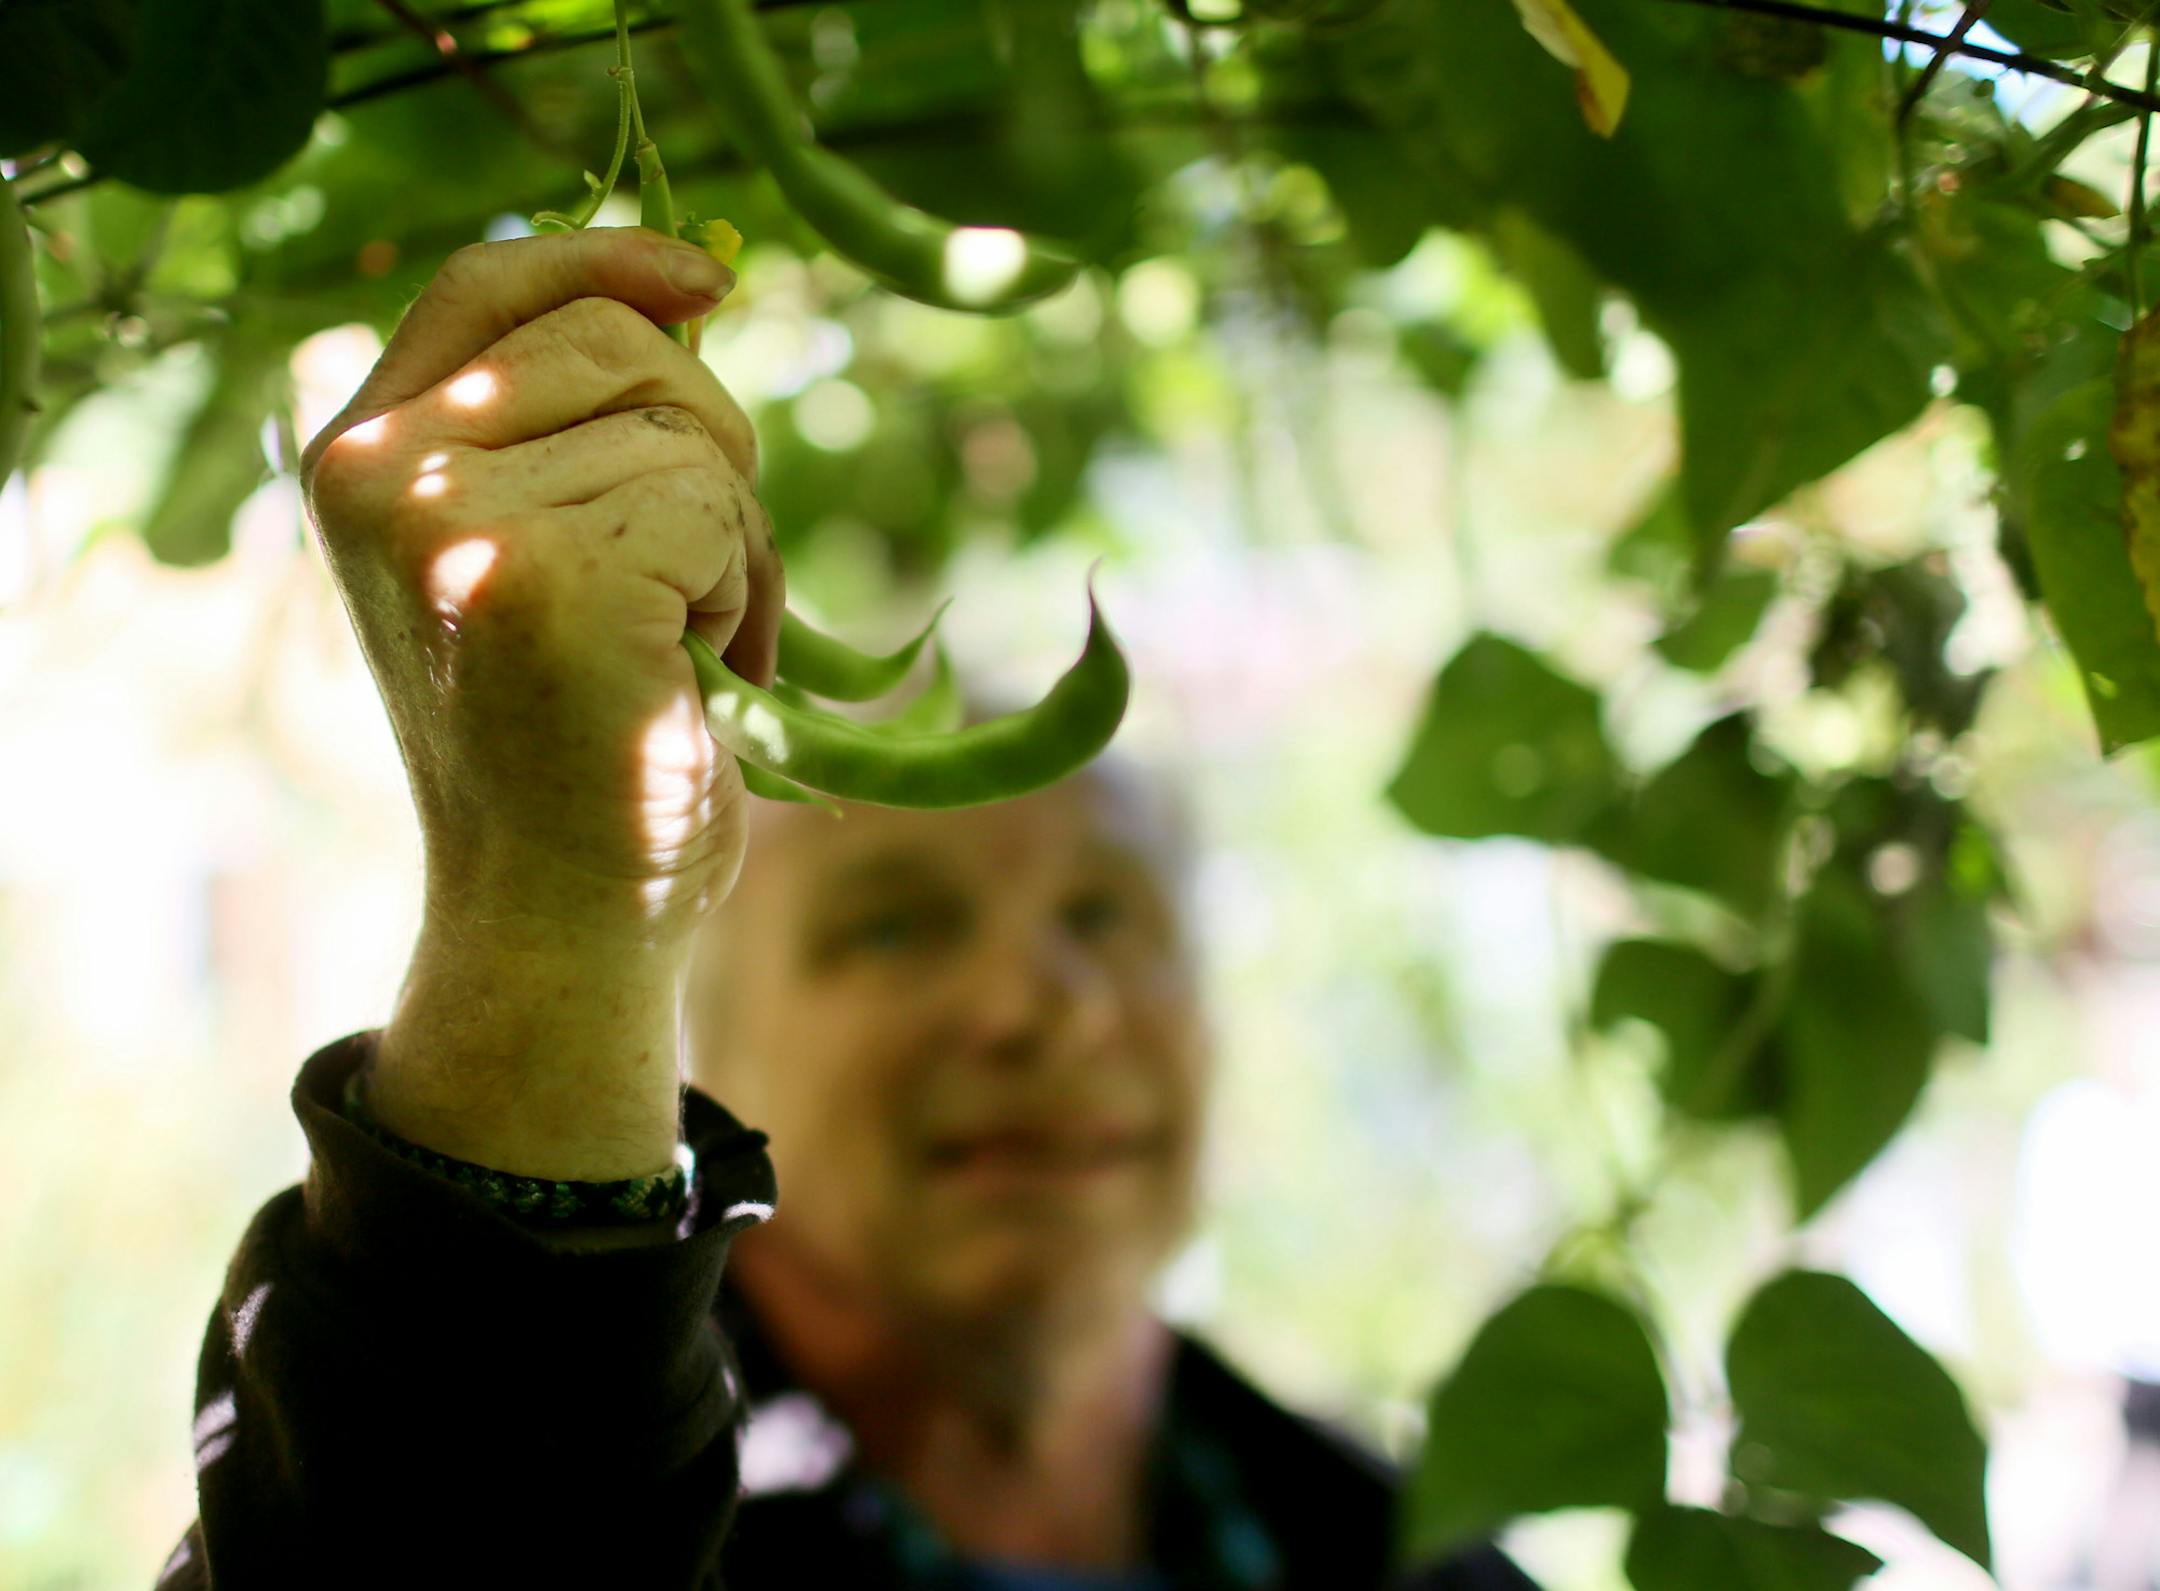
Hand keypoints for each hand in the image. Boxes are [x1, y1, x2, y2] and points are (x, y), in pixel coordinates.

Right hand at [300, 226, 779, 935]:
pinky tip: (700, 679)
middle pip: (620, 343)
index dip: (608, 259)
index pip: (488, 283)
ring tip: (688, 646)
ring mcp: (454, 524)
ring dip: (733, 539)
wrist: (560, 912)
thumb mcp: (539, 551)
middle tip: (700, 576)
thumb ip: (568, 431)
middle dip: (709, 447)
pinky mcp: (547, 580)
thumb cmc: (578, 736)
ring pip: (687, 434)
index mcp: (361, 457)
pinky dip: (745, 593)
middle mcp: (382, 475)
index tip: (709, 287)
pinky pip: (718, 509)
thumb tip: (687, 302)